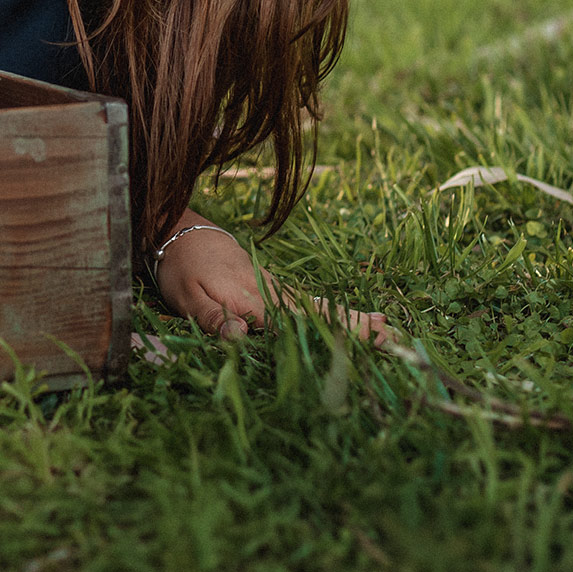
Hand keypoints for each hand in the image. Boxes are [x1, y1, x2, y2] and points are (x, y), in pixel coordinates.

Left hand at [155, 219, 390, 345]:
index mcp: (254, 299)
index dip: (330, 334)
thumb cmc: (181, 269)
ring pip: (319, 306)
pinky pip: (308, 301)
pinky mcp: (272, 286)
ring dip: (351, 318)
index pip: (298, 323)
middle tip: (392, 337)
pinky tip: (350, 317)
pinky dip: (334, 310)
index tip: (362, 341)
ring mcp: (275, 287)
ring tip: (385, 328)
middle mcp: (272, 292)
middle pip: (319, 312)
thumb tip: (240, 337)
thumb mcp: (187, 298)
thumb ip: (213, 319)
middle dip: (354, 326)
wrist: (180, 231)